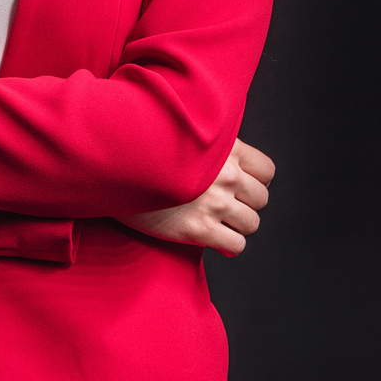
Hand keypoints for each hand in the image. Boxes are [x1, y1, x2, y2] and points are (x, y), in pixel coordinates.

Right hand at [117, 139, 274, 256]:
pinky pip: (235, 245)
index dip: (256, 180)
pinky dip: (229, 245)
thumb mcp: (183, 134)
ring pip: (251, 224)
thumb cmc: (145, 149)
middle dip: (246, 204)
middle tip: (227, 206)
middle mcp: (225, 175)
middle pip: (261, 199)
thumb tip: (224, 159)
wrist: (114, 166)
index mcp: (225, 148)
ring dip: (238, 226)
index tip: (242, 185)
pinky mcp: (198, 229)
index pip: (267, 171)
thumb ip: (210, 144)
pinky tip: (217, 241)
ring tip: (221, 224)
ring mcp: (213, 203)